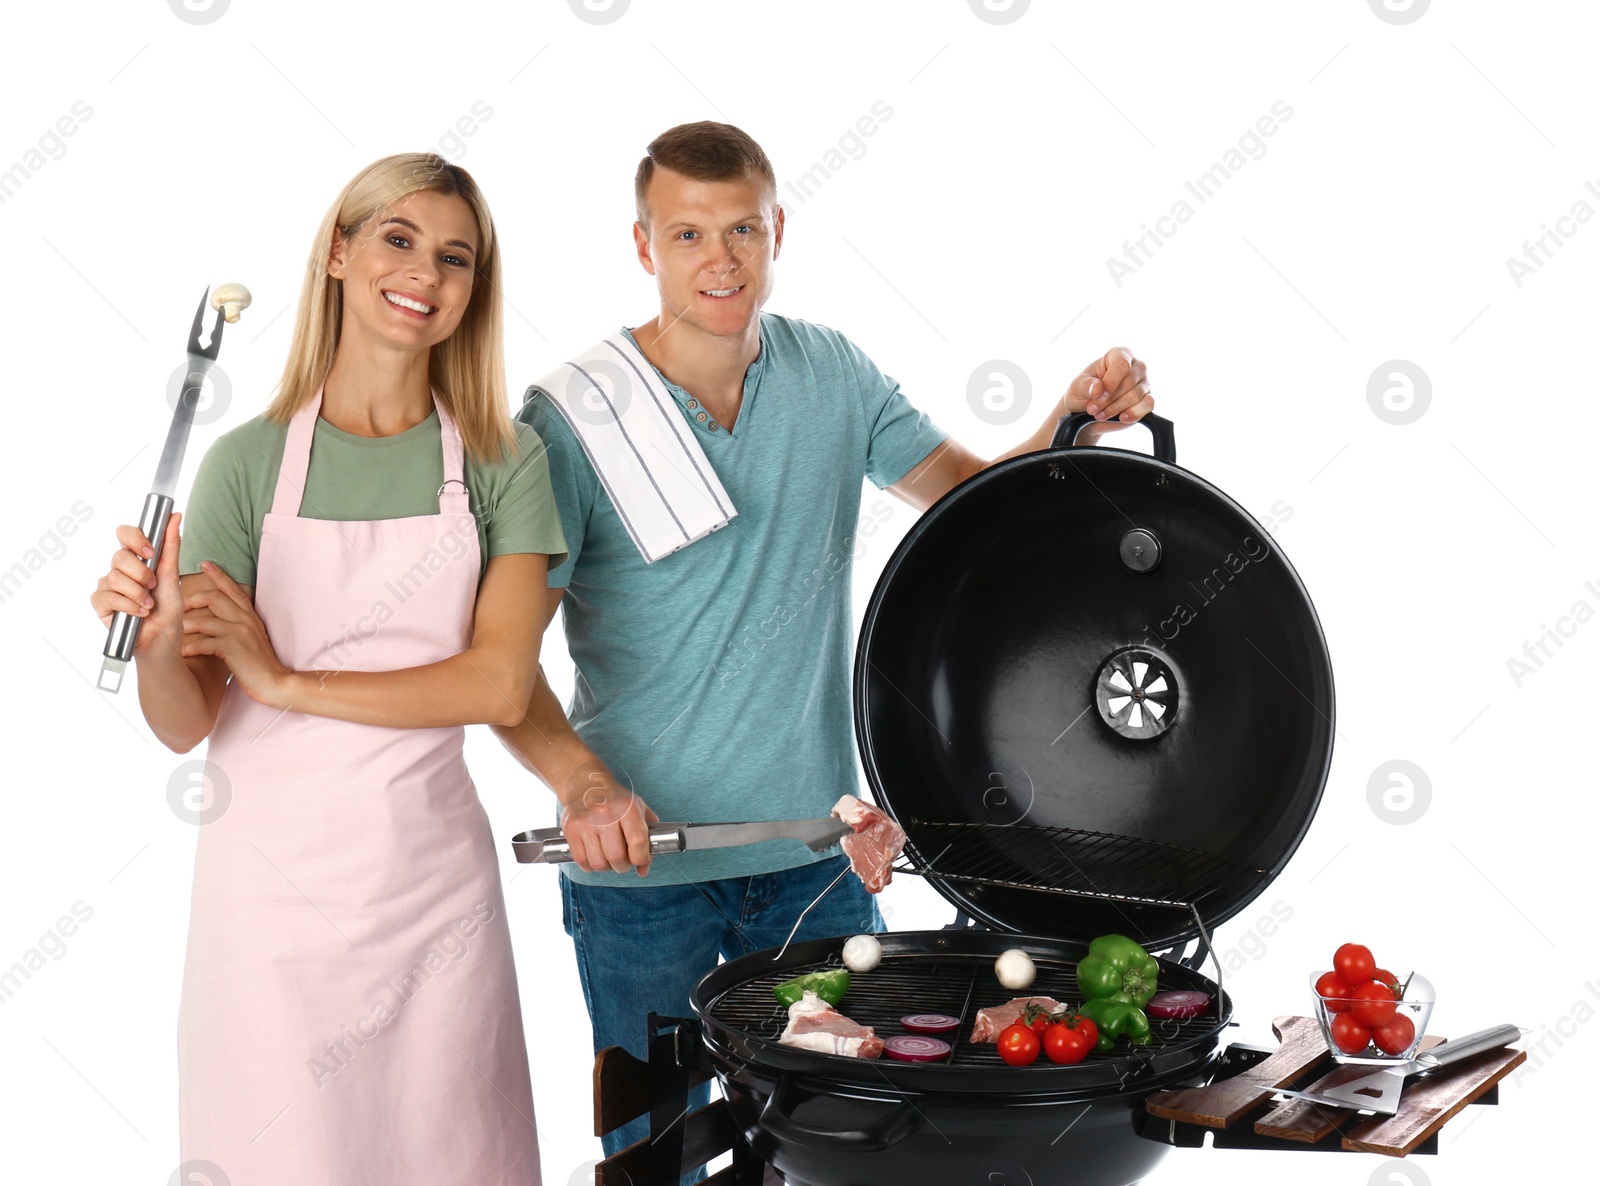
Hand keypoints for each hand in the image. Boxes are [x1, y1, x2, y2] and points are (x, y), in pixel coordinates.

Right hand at [90, 514, 183, 655]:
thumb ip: (171, 545)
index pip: (125, 534)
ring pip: (114, 577)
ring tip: (149, 605)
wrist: (163, 637)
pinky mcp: (100, 602)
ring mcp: (108, 585)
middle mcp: (120, 569)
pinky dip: (128, 606)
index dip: (135, 539)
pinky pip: (107, 596)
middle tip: (153, 587)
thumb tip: (176, 516)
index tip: (150, 552)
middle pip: (119, 556)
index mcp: (137, 558)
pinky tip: (138, 613)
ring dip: (137, 593)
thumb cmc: (168, 607)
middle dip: (141, 574)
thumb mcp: (172, 574)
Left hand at [181, 561, 292, 705]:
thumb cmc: (259, 663)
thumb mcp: (251, 637)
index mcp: (250, 615)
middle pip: (214, 598)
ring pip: (205, 620)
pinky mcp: (233, 648)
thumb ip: (237, 624)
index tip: (205, 563)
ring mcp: (240, 633)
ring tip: (175, 633)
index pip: (233, 589)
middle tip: (178, 606)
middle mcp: (245, 620)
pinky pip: (204, 642)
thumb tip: (216, 618)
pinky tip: (184, 653)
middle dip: (192, 600)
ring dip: (186, 626)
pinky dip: (191, 647)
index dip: (219, 575)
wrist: (274, 682)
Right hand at [558, 767, 660, 876]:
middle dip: (622, 866)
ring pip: (598, 863)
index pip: (638, 842)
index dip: (641, 858)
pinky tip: (594, 855)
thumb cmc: (616, 801)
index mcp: (628, 808)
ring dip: (606, 867)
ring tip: (608, 857)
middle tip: (622, 861)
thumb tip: (643, 869)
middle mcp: (606, 814)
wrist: (587, 785)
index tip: (639, 859)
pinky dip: (590, 865)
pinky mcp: (571, 829)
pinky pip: (581, 861)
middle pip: (617, 857)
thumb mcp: (639, 810)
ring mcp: (586, 822)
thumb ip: (647, 839)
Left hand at [1066, 346, 1152, 426]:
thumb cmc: (1085, 392)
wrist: (1088, 412)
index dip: (1111, 381)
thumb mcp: (1078, 386)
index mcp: (1119, 355)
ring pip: (1136, 396)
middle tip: (1093, 409)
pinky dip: (1134, 413)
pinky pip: (1148, 405)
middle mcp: (1135, 366)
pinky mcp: (1147, 400)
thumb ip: (1086, 385)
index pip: (1121, 363)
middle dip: (1109, 399)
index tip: (1098, 396)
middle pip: (1128, 382)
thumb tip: (1097, 389)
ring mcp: (1143, 383)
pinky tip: (1121, 418)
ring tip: (1101, 414)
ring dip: (1115, 408)